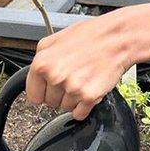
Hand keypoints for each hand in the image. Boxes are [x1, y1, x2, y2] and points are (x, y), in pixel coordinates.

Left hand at [26, 0, 149, 121]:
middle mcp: (55, 77)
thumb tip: (33, 77)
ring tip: (83, 79)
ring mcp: (72, 88)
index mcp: (42, 63)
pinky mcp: (89, 97)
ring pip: (65, 108)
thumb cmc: (89, 36)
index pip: (33, 96)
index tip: (50, 87)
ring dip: (73, 99)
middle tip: (72, 76)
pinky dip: (84, 106)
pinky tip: (90, 88)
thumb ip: (40, 59)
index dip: (43, 91)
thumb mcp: (54, 40)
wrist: (116, 38)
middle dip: (59, 94)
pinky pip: (79, 114)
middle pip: (50, 103)